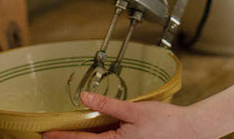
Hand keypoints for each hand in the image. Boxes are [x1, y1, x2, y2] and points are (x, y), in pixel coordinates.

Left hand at [42, 91, 205, 138]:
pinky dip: (97, 138)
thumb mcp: (134, 110)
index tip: (46, 133)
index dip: (62, 136)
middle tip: (49, 134)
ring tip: (66, 133)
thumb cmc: (166, 123)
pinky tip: (92, 132)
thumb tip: (85, 98)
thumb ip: (108, 105)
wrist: (188, 131)